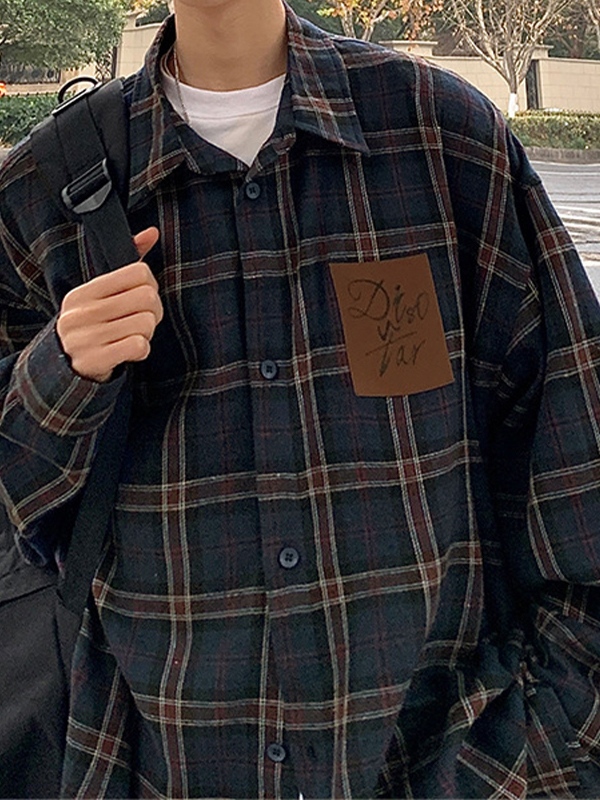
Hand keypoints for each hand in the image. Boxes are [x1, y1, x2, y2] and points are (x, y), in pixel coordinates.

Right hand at [56, 227, 162, 382]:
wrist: (64, 366)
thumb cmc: (92, 325)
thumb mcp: (102, 295)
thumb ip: (128, 265)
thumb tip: (153, 232)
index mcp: (85, 291)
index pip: (139, 272)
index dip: (150, 285)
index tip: (142, 297)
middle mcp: (82, 311)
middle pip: (147, 297)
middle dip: (154, 311)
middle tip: (144, 319)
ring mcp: (87, 337)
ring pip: (146, 323)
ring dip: (147, 333)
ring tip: (133, 335)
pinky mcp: (95, 360)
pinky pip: (139, 346)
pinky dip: (142, 350)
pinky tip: (130, 351)